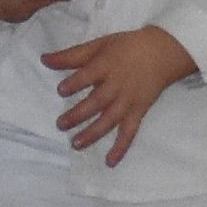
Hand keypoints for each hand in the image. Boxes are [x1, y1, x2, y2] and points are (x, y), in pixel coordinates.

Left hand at [49, 27, 198, 160]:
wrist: (162, 53)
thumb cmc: (126, 47)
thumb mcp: (99, 44)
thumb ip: (71, 55)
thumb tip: (44, 59)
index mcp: (106, 66)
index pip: (88, 76)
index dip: (75, 83)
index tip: (61, 91)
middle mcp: (117, 86)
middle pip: (96, 102)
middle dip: (78, 115)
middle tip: (61, 125)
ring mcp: (128, 101)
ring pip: (109, 120)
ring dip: (93, 133)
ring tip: (76, 144)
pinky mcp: (138, 112)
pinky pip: (130, 132)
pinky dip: (121, 147)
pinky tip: (110, 161)